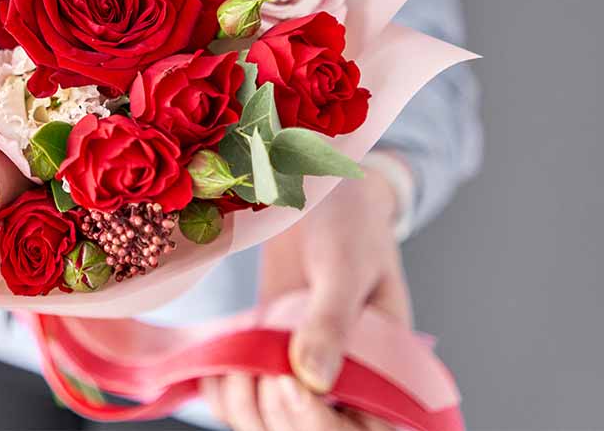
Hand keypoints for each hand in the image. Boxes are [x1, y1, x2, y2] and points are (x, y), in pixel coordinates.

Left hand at [200, 160, 411, 430]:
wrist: (320, 196)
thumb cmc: (349, 226)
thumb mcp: (344, 267)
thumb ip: (331, 322)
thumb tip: (313, 380)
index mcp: (388, 372)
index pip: (363, 430)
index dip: (318, 423)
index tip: (286, 383)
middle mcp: (347, 386)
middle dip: (273, 410)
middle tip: (259, 361)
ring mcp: (303, 378)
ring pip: (265, 424)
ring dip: (242, 402)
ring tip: (239, 352)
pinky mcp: (266, 362)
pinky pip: (238, 400)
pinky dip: (220, 389)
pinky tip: (215, 360)